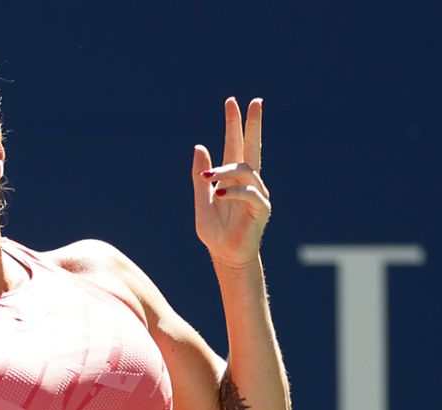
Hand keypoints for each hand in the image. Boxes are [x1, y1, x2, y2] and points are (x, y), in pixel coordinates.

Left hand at [193, 97, 270, 268]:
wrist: (224, 255)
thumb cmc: (214, 232)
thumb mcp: (201, 202)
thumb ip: (200, 177)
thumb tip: (200, 147)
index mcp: (232, 178)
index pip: (235, 145)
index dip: (234, 124)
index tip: (233, 102)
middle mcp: (248, 181)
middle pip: (252, 147)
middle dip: (252, 124)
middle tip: (253, 101)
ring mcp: (257, 193)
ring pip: (244, 170)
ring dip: (224, 172)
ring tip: (208, 179)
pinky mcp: (262, 208)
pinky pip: (249, 193)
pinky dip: (233, 191)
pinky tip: (219, 194)